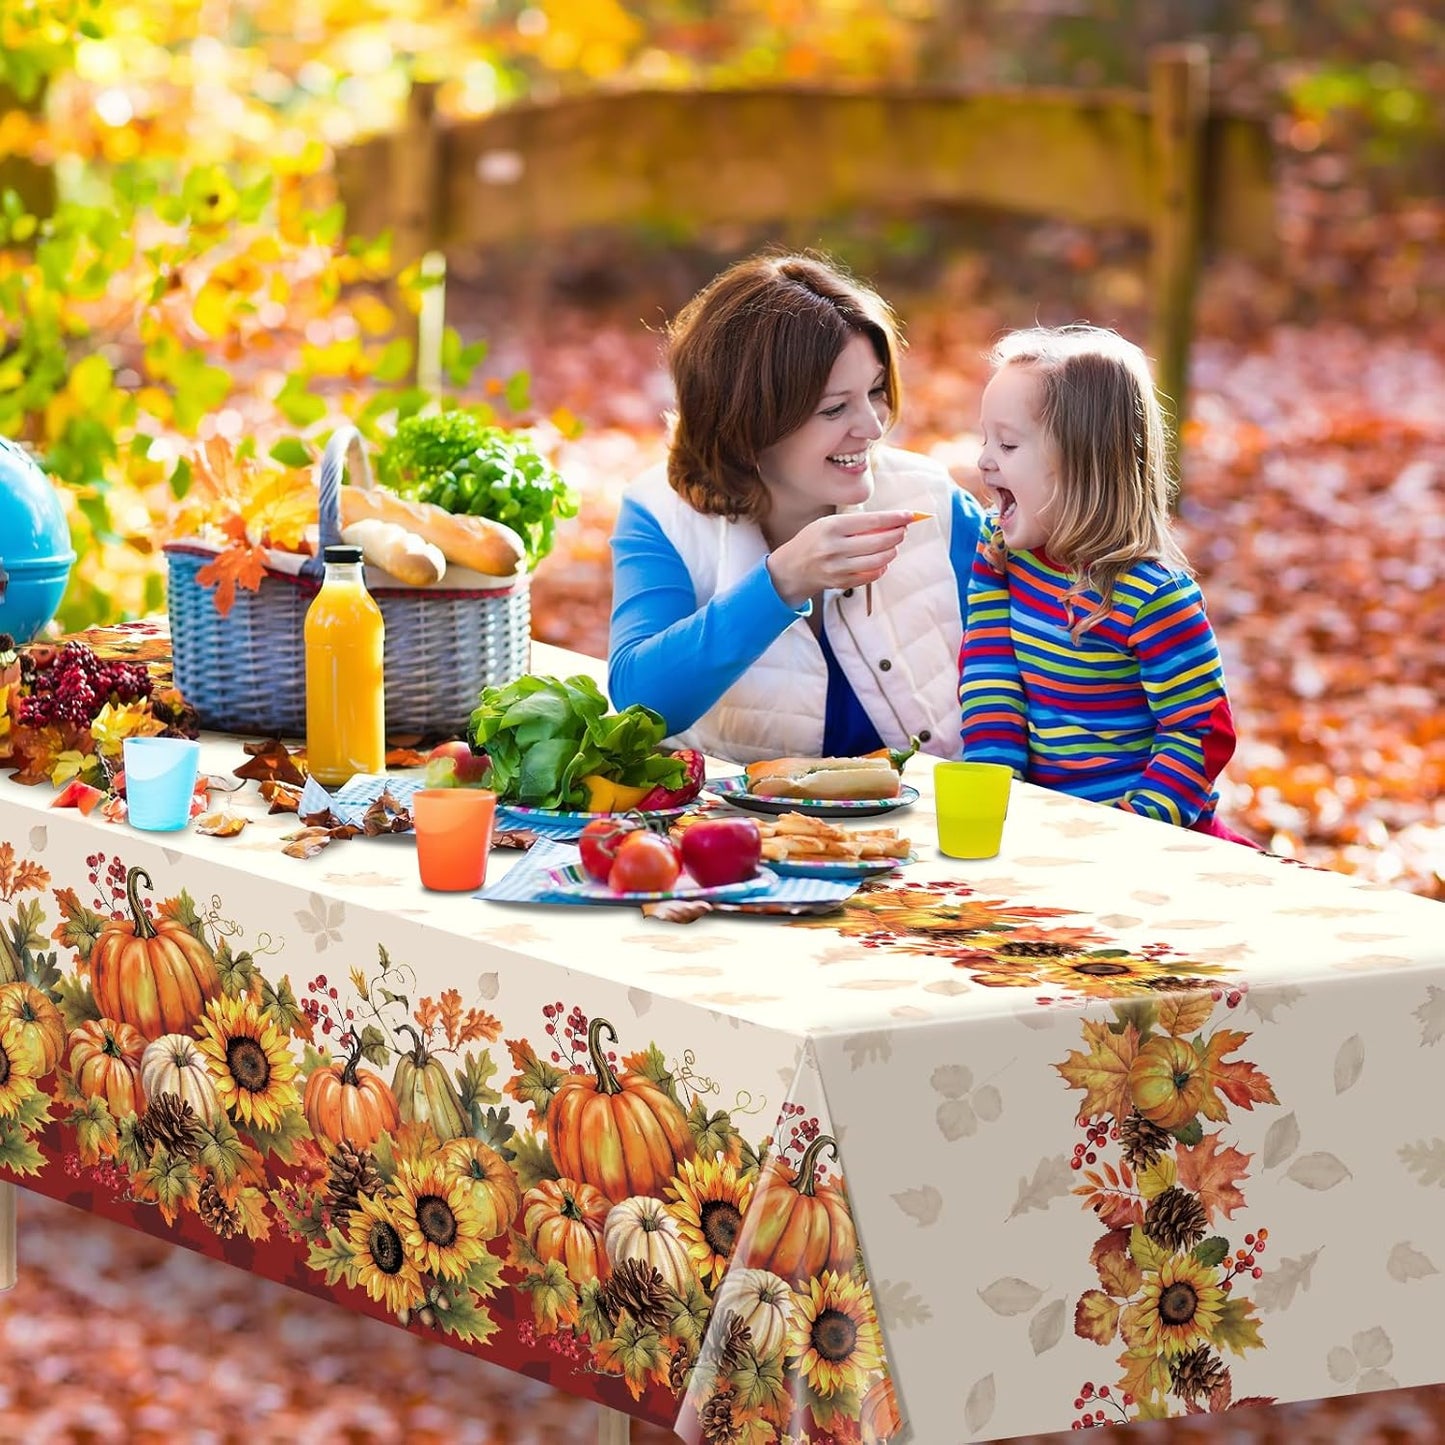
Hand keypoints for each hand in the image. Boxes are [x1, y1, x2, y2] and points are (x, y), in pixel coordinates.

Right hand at [766, 511, 913, 608]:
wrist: (791, 568)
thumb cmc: (814, 541)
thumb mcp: (828, 524)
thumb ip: (857, 524)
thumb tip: (891, 523)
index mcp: (831, 527)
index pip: (872, 521)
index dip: (894, 518)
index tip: (909, 516)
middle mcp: (834, 548)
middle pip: (878, 541)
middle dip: (897, 535)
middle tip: (903, 531)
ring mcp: (837, 568)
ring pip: (878, 561)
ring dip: (891, 552)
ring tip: (894, 546)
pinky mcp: (840, 583)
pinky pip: (870, 576)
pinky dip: (881, 568)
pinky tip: (882, 561)